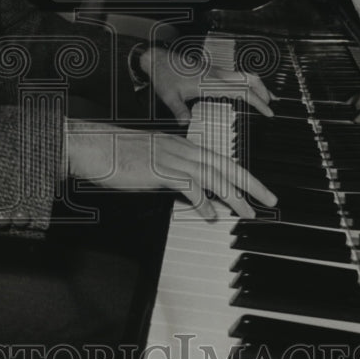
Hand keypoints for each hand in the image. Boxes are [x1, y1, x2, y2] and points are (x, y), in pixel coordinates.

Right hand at [66, 119, 277, 220]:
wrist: (91, 146)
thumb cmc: (114, 155)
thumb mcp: (149, 163)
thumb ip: (170, 175)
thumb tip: (188, 193)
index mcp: (178, 144)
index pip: (218, 158)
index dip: (240, 174)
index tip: (255, 188)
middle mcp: (179, 147)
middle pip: (224, 164)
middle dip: (250, 183)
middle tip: (268, 199)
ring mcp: (169, 157)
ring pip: (211, 175)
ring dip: (233, 195)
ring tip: (247, 211)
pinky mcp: (158, 169)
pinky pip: (188, 185)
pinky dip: (202, 201)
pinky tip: (210, 214)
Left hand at [139, 46, 273, 123]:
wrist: (156, 58)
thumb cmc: (163, 75)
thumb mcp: (168, 96)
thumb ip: (178, 110)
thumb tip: (185, 123)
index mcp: (210, 81)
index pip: (241, 91)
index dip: (257, 101)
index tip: (268, 112)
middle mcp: (216, 74)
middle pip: (249, 79)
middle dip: (264, 92)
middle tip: (272, 107)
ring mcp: (216, 70)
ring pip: (244, 75)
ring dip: (257, 85)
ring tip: (266, 98)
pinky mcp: (212, 70)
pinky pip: (235, 75)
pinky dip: (246, 82)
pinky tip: (244, 91)